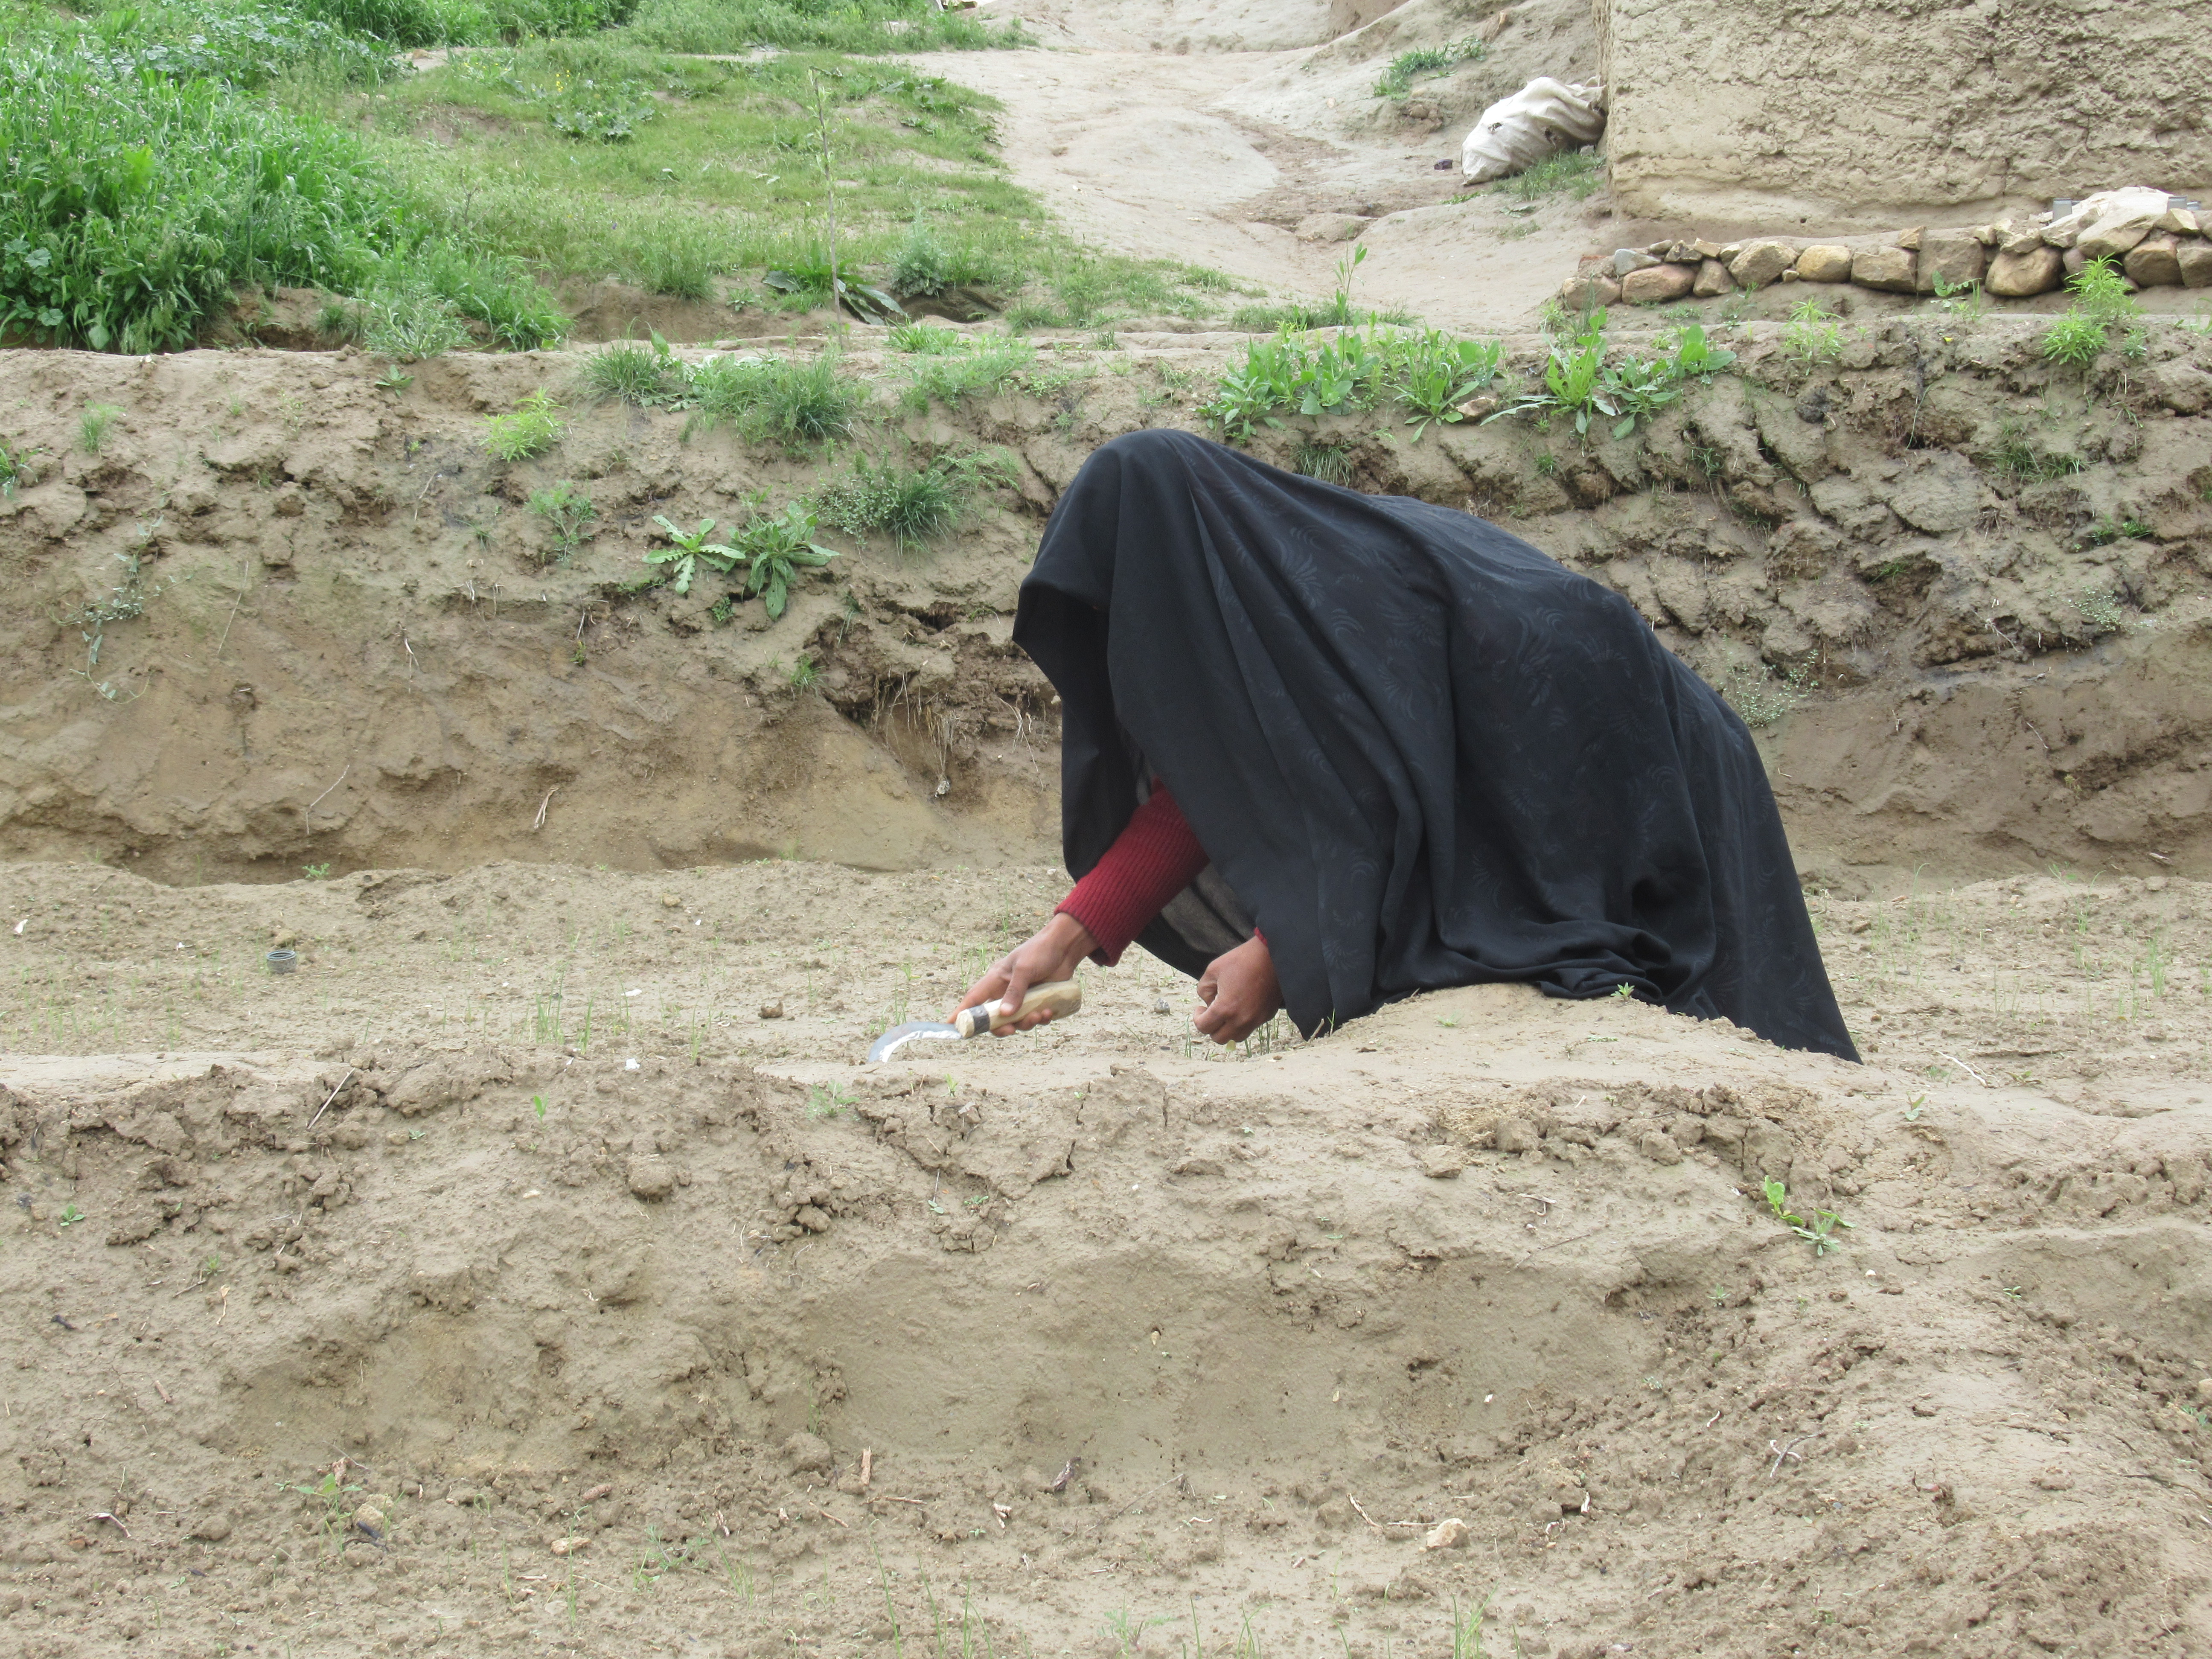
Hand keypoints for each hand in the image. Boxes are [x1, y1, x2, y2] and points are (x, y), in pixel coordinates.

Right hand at [953, 912, 1095, 1032]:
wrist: (1065, 947)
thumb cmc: (1040, 951)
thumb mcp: (1024, 969)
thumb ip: (1014, 991)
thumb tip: (1005, 1015)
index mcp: (995, 980)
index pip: (974, 999)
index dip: (962, 1013)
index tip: (951, 1026)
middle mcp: (1005, 991)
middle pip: (994, 1018)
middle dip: (1002, 1027)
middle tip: (1011, 1030)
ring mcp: (1022, 998)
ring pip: (1015, 1022)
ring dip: (1026, 1023)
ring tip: (1039, 1014)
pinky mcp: (1037, 1002)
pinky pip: (1034, 1019)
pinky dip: (1041, 1019)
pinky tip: (1049, 1012)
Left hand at [1193, 934, 1281, 1044]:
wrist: (1271, 954)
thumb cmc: (1241, 960)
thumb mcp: (1213, 970)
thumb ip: (1203, 990)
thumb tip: (1208, 1003)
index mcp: (1226, 1008)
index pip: (1204, 1028)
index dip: (1198, 1018)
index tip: (1200, 1008)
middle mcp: (1242, 1019)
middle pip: (1220, 1038)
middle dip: (1211, 1027)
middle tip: (1211, 1012)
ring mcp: (1257, 1020)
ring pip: (1236, 1037)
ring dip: (1227, 1028)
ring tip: (1227, 1011)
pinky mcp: (1268, 1015)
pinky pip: (1251, 1027)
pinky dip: (1242, 1022)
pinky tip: (1242, 1005)